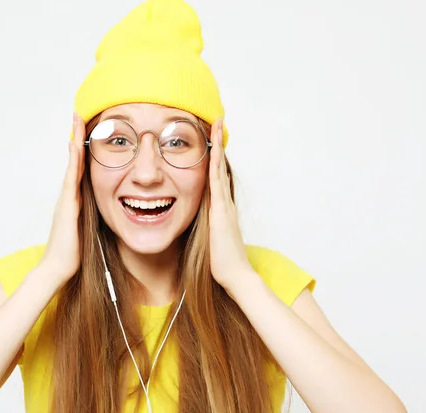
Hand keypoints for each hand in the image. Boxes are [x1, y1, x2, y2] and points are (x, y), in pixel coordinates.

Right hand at [40, 112, 85, 286]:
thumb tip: (107, 213)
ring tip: (77, 121)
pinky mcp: (67, 205)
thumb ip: (92, 218)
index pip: (81, 169)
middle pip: (75, 161)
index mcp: (76, 200)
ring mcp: (66, 198)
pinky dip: (74, 160)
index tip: (88, 132)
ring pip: (73, 165)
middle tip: (79, 115)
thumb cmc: (73, 253)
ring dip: (75, 142)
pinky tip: (76, 145)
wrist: (58, 268)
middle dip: (77, 138)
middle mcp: (69, 195)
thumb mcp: (87, 229)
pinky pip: (72, 177)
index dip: (84, 150)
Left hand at [208, 118, 254, 292]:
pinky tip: (212, 149)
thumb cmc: (220, 262)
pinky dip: (214, 164)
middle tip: (217, 123)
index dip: (213, 159)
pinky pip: (216, 181)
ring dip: (218, 147)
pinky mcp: (221, 211)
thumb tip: (190, 224)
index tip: (211, 142)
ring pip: (219, 169)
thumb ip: (204, 228)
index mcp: (221, 209)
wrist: (235, 275)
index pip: (216, 178)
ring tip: (217, 125)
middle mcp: (225, 202)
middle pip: (220, 167)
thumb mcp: (208, 239)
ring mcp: (225, 205)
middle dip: (218, 146)